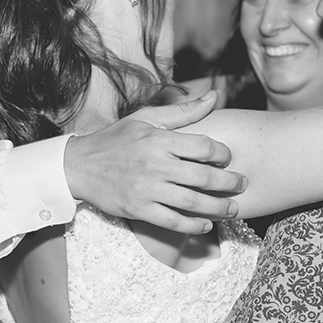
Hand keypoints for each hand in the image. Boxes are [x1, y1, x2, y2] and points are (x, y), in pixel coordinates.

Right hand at [64, 91, 246, 233]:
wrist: (79, 166)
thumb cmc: (116, 139)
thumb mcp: (147, 118)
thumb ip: (183, 111)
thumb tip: (215, 97)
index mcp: (158, 140)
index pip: (202, 146)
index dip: (222, 153)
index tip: (228, 158)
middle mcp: (155, 165)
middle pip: (203, 177)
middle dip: (229, 183)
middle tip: (242, 184)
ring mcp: (147, 190)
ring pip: (192, 202)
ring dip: (218, 208)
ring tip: (233, 208)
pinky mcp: (139, 210)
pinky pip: (173, 222)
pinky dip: (193, 225)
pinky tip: (206, 224)